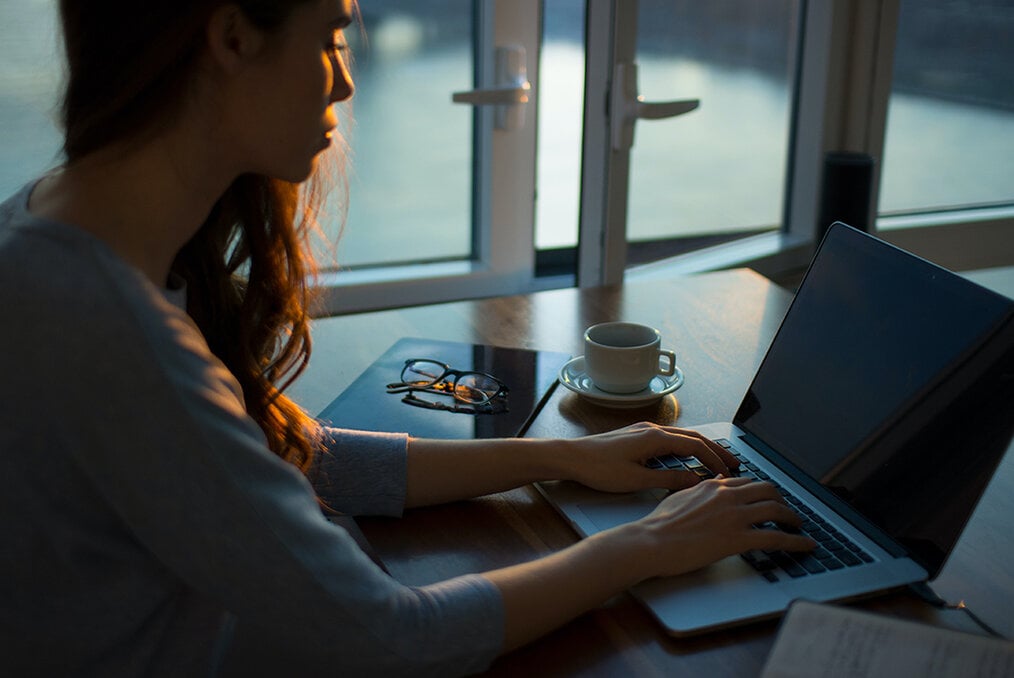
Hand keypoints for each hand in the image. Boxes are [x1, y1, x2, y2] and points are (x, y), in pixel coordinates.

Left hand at [563, 422, 738, 493]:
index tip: (728, 474)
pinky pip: (669, 438)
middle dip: (715, 450)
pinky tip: (687, 458)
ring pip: (681, 436)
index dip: (714, 460)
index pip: (695, 446)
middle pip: (693, 437)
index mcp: (655, 437)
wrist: (571, 457)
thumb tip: (695, 481)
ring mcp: (643, 430)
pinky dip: (685, 447)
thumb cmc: (599, 468)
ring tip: (716, 461)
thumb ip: (668, 480)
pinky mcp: (636, 436)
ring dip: (701, 447)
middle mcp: (652, 429)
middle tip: (734, 463)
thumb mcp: (636, 480)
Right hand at [633, 476, 814, 577]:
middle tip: (787, 510)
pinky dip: (797, 541)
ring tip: (799, 527)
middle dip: (782, 499)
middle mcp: (728, 496)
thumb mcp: (680, 497)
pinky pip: (776, 537)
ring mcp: (735, 516)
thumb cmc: (659, 524)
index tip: (768, 498)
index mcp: (713, 486)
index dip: (761, 491)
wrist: (652, 542)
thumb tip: (714, 482)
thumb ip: (700, 489)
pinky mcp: (738, 538)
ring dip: (793, 518)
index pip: (747, 482)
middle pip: (767, 490)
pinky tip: (806, 546)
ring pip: (776, 510)